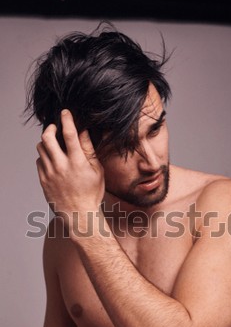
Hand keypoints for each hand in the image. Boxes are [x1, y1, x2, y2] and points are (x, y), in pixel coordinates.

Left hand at [36, 109, 103, 229]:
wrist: (79, 214)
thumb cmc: (91, 193)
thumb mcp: (97, 170)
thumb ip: (89, 150)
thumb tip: (83, 132)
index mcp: (78, 162)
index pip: (70, 134)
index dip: (67, 119)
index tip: (65, 112)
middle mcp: (61, 166)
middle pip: (47, 137)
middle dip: (50, 128)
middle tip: (55, 128)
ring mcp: (50, 173)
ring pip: (40, 148)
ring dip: (47, 142)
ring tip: (55, 145)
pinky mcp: (43, 180)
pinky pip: (39, 161)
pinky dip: (45, 156)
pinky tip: (53, 160)